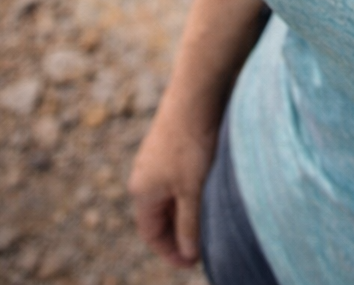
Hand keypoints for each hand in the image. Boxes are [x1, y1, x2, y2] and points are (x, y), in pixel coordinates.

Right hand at [129, 95, 220, 267]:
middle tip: (205, 243)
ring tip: (211, 218)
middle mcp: (144, 174)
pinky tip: (211, 186)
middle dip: (180, 231)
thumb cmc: (193, 142)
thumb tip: (188, 253)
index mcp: (142, 191)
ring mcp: (157, 156)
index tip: (193, 262)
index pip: (151, 233)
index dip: (171, 252)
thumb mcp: (193, 190)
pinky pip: (178, 175)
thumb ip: (190, 224)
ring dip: (188, 209)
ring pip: (171, 194)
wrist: (198, 91)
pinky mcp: (172, 141)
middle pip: (160, 215)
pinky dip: (191, 188)